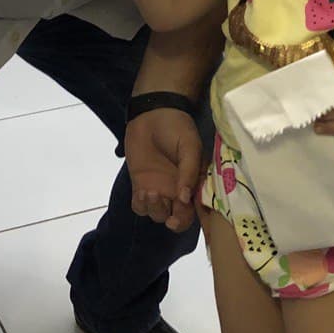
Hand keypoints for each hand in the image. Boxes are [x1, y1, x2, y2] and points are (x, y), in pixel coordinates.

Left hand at [125, 107, 202, 231]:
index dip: (186, 219)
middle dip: (169, 218)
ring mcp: (158, 189)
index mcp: (193, 184)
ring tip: (150, 190)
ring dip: (154, 209)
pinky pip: (140, 206)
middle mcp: (177, 191)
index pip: (193, 210)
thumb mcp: (190, 146)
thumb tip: (185, 199)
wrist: (153, 113)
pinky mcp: (140, 185)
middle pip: (175, 218)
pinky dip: (141, 205)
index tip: (177, 217)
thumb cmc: (177, 128)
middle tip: (162, 203)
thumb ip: (189, 172)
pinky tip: (142, 191)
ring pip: (157, 214)